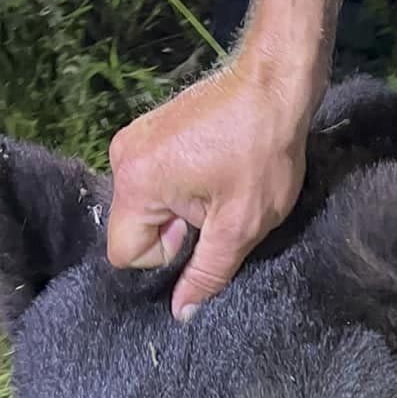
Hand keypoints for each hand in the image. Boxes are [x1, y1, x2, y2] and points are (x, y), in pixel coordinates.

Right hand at [107, 53, 319, 317]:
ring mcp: (134, 139)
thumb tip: (181, 313)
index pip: (126, 253)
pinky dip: (183, 186)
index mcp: (135, 182)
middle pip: (135, 228)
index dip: (166, 255)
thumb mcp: (240, 226)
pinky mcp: (150, 129)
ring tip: (220, 185)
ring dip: (182, 209)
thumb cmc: (262, 153)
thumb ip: (207, 273)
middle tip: (216, 206)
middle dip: (175, 231)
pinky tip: (216, 170)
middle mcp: (121, 158)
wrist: (275, 84)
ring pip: (148, 205)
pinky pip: (155, 181)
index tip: (199, 229)